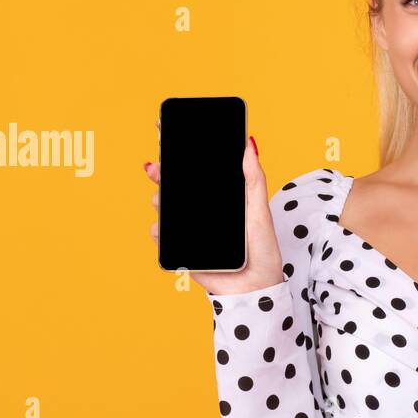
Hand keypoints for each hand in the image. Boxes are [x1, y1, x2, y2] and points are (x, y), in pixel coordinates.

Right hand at [145, 120, 285, 294]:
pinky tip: (163, 227)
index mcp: (219, 197)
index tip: (166, 130)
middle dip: (161, 172)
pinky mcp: (183, 250)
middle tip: (155, 166)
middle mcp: (202, 211)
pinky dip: (159, 231)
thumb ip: (253, 177)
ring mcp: (190, 230)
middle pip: (175, 185)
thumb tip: (248, 143)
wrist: (256, 287)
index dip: (181, 150)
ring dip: (159, 199)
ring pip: (165, 208)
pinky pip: (163, 237)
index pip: (196, 170)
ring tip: (162, 197)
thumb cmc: (261, 249)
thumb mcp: (259, 209)